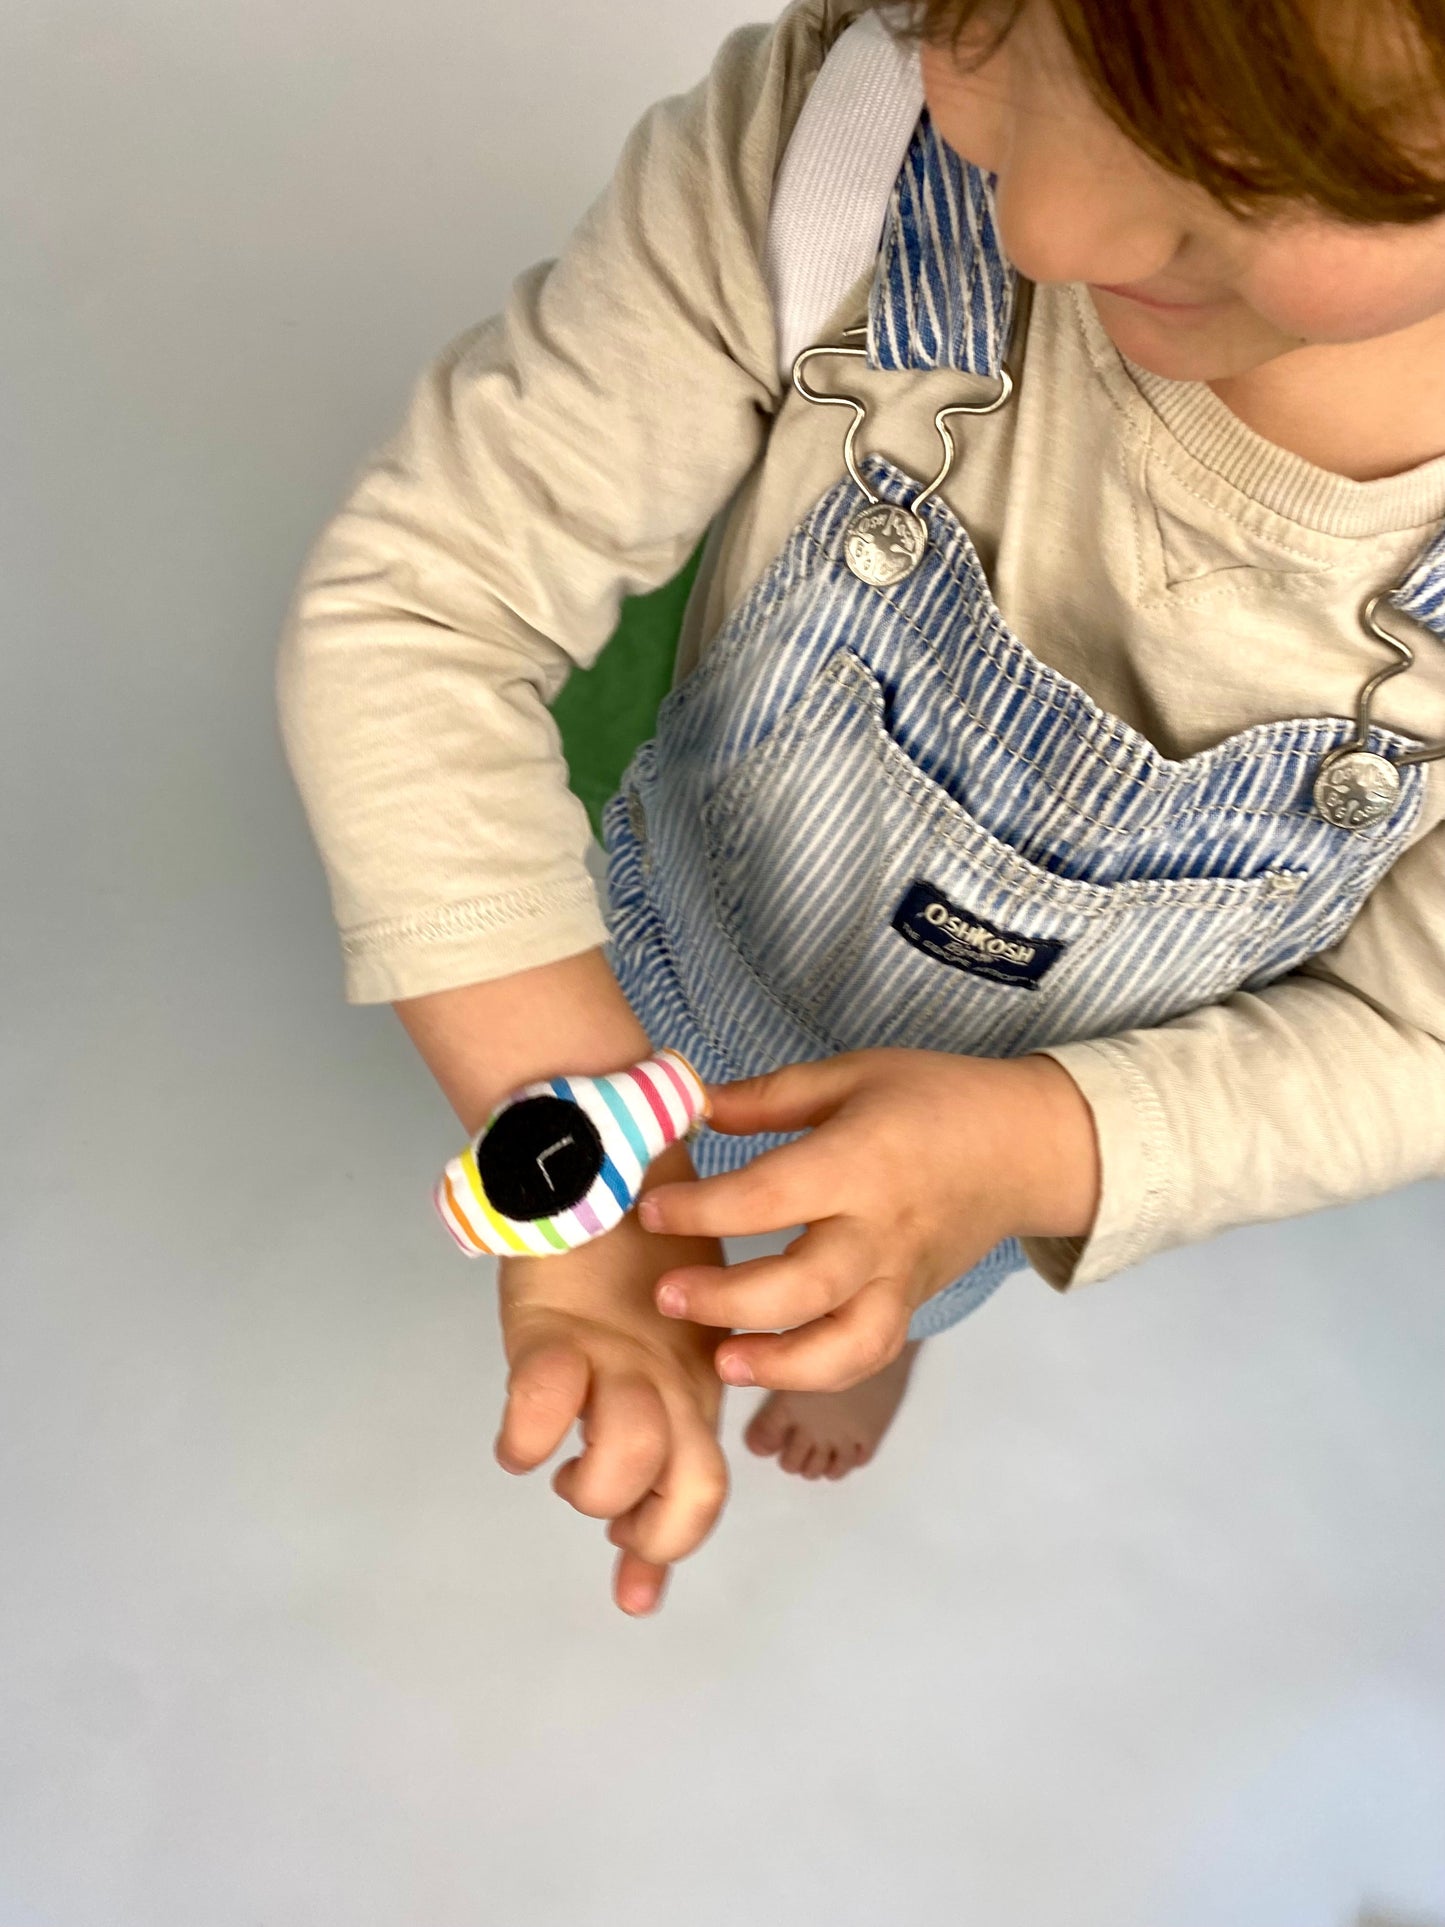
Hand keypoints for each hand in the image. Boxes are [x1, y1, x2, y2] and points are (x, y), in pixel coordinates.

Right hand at [493, 1141, 732, 1617]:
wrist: (591, 1154)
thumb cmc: (623, 1256)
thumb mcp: (652, 1345)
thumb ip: (654, 1429)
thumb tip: (635, 1565)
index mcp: (690, 1386)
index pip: (700, 1492)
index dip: (668, 1549)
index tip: (633, 1595)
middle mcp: (664, 1378)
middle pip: (684, 1484)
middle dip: (639, 1522)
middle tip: (603, 1507)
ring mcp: (613, 1352)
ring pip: (627, 1452)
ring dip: (590, 1483)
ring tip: (564, 1461)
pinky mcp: (553, 1325)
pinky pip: (541, 1403)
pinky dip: (525, 1437)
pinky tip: (520, 1436)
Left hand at [637, 1049, 1099, 1393]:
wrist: (1024, 1146)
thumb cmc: (934, 1100)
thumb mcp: (851, 1074)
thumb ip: (768, 1097)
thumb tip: (690, 1104)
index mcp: (861, 1161)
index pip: (772, 1195)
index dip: (705, 1208)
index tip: (650, 1209)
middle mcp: (882, 1230)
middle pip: (805, 1284)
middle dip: (728, 1299)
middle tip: (666, 1295)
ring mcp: (900, 1277)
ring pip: (846, 1344)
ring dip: (780, 1364)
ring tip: (720, 1360)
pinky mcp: (911, 1305)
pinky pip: (869, 1353)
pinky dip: (819, 1374)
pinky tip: (765, 1367)